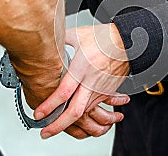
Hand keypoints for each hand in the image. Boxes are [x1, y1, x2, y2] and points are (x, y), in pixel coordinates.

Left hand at [34, 23, 129, 138]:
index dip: (49, 106)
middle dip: (58, 126)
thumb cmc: (105, 38)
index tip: (38, 114)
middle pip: (75, 112)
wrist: (129, 42)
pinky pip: (94, 106)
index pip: (63, 93)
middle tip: (46, 132)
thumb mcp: (78, 35)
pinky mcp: (107, 91)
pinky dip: (84, 113)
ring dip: (71, 122)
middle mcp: (91, 82)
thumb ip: (61, 40)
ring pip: (85, 113)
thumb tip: (48, 40)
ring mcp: (100, 89)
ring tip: (57, 125)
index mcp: (81, 68)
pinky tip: (75, 116)